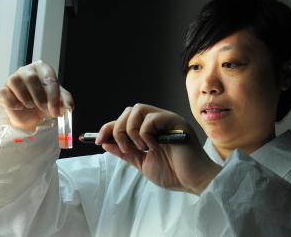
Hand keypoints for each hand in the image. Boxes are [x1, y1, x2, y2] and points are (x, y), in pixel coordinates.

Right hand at [0, 61, 73, 131]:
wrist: (31, 114)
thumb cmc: (45, 103)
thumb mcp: (59, 102)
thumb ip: (65, 102)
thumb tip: (69, 107)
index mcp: (43, 69)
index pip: (49, 79)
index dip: (53, 97)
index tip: (55, 111)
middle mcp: (27, 70)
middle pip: (31, 78)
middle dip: (39, 97)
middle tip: (43, 108)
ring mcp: (13, 78)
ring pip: (15, 82)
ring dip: (26, 99)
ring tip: (30, 106)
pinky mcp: (3, 89)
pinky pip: (4, 93)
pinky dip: (13, 103)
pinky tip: (19, 107)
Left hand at [96, 104, 220, 194]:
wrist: (193, 181)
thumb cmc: (173, 173)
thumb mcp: (141, 163)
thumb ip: (125, 152)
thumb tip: (105, 143)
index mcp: (148, 130)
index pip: (124, 120)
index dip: (108, 128)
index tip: (97, 141)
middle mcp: (157, 121)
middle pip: (128, 111)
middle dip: (119, 129)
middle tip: (126, 148)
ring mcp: (166, 120)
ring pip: (138, 109)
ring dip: (131, 130)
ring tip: (140, 148)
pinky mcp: (175, 121)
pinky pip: (152, 119)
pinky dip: (146, 134)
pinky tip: (153, 147)